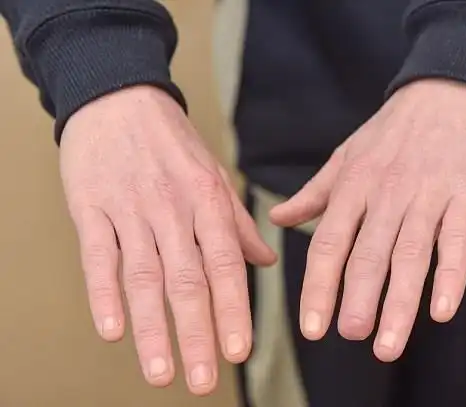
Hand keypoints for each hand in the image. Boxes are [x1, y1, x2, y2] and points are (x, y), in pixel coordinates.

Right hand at [60, 86, 275, 394]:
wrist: (120, 99)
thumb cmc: (173, 144)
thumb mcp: (214, 175)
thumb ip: (238, 223)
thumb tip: (267, 263)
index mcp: (209, 201)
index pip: (225, 263)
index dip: (232, 309)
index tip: (238, 352)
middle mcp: (173, 208)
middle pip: (188, 279)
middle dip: (197, 333)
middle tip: (203, 380)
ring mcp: (131, 208)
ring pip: (145, 275)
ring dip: (153, 328)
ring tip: (161, 372)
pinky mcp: (92, 208)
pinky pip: (98, 255)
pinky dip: (104, 293)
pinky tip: (113, 329)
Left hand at [270, 79, 465, 361]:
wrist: (447, 90)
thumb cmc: (391, 131)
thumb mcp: (345, 157)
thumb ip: (314, 194)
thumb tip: (277, 220)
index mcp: (353, 187)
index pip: (329, 244)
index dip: (319, 286)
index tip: (313, 327)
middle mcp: (386, 194)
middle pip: (369, 254)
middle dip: (358, 299)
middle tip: (349, 337)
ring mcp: (427, 195)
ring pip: (411, 254)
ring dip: (400, 302)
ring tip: (389, 343)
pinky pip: (457, 241)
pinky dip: (451, 277)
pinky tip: (442, 311)